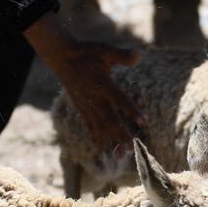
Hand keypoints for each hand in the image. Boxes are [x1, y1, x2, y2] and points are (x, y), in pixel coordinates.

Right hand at [25, 13, 146, 157]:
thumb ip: (122, 55)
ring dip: (111, 141)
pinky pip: (90, 127)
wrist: (62, 58)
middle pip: (110, 119)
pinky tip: (101, 152)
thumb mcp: (105, 50)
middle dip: (120, 134)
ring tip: (121, 156)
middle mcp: (94, 98)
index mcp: (102, 84)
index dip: (132, 110)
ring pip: (101, 127)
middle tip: (131, 148)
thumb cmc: (87, 52)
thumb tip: (139, 54)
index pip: (120, 99)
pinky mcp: (83, 109)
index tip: (144, 121)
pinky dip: (96, 139)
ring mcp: (87, 106)